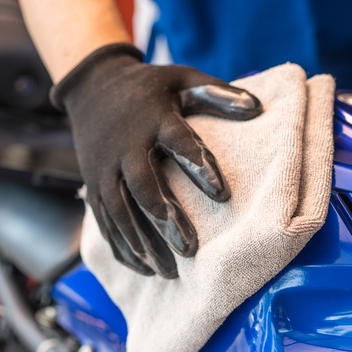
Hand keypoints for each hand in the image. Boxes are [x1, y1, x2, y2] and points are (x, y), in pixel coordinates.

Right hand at [52, 43, 261, 277]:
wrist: (92, 86)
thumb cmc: (148, 87)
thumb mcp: (181, 77)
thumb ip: (218, 92)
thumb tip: (258, 108)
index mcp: (153, 119)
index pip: (178, 142)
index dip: (200, 167)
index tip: (223, 194)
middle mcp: (125, 146)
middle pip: (142, 186)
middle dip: (165, 219)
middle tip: (191, 250)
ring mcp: (103, 168)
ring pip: (118, 211)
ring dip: (141, 243)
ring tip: (168, 272)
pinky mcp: (92, 185)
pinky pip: (103, 221)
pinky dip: (121, 247)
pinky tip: (143, 269)